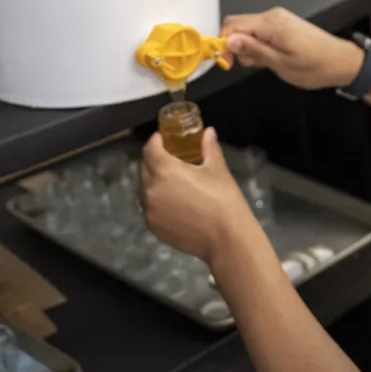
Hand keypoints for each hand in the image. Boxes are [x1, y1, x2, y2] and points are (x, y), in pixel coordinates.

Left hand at [140, 128, 259, 263]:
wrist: (226, 239)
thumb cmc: (223, 199)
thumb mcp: (217, 169)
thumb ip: (208, 147)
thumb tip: (208, 132)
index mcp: (164, 170)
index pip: (150, 148)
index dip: (156, 140)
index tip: (165, 139)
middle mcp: (150, 190)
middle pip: (144, 167)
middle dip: (153, 159)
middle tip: (170, 158)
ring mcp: (149, 211)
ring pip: (145, 189)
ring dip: (153, 181)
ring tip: (172, 182)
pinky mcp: (153, 228)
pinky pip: (150, 207)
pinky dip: (157, 201)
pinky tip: (174, 203)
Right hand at [221, 8, 362, 90]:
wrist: (341, 62)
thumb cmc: (313, 67)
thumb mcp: (280, 63)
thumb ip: (253, 50)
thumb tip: (227, 41)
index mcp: (270, 23)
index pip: (232, 25)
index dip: (223, 43)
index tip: (228, 64)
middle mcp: (272, 15)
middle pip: (238, 24)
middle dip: (234, 44)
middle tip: (245, 65)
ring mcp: (279, 18)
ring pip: (249, 29)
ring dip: (247, 46)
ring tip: (261, 64)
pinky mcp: (284, 24)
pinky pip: (261, 31)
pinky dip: (257, 44)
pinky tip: (268, 58)